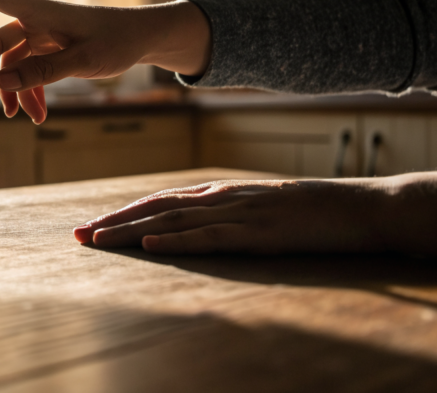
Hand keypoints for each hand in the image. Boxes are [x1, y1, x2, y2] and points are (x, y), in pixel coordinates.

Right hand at [0, 0, 210, 122]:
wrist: (145, 39)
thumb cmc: (118, 41)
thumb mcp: (83, 59)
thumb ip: (42, 70)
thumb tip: (1, 81)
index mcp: (43, 13)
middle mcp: (39, 21)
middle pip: (0, 43)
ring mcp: (45, 36)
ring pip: (15, 63)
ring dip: (15, 90)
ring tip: (22, 118)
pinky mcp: (54, 50)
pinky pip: (31, 71)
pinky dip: (32, 91)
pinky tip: (39, 113)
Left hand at [74, 178, 388, 253]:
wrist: (359, 206)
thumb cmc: (311, 210)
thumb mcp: (260, 206)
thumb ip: (228, 210)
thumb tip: (196, 221)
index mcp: (220, 192)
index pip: (159, 200)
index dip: (123, 212)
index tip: (92, 226)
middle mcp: (221, 197)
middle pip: (155, 208)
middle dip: (113, 222)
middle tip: (77, 236)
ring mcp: (238, 213)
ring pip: (172, 221)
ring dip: (131, 231)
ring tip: (99, 241)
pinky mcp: (258, 233)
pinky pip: (210, 237)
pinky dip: (177, 241)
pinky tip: (151, 244)